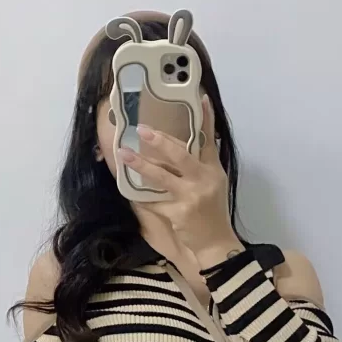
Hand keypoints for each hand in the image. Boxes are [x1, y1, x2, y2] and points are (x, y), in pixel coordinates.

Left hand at [119, 95, 243, 267]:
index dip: (206, 119)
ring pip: (163, 176)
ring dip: (141, 164)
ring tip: (125, 154)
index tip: (201, 97)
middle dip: (160, 141)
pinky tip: (131, 191)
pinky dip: (143, 197)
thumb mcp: (214, 185)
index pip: (209, 140)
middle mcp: (204, 180)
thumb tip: (184, 144)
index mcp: (213, 170)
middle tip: (143, 129)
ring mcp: (192, 196)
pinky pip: (156, 201)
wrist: (216, 243)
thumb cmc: (212, 213)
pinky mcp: (180, 212)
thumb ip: (202, 165)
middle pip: (181, 154)